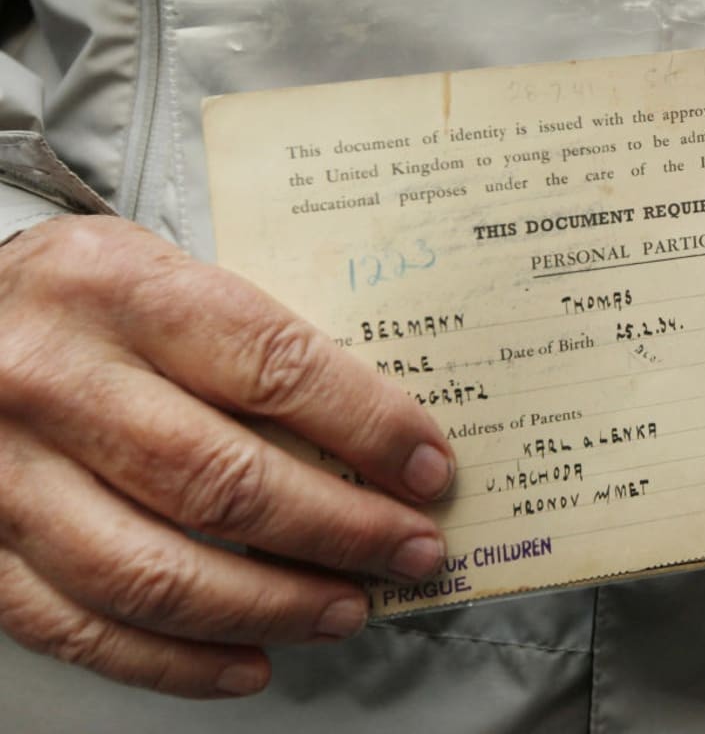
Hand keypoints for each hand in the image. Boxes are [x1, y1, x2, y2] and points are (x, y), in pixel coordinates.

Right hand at [0, 216, 454, 697]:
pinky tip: (249, 661)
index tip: (429, 468)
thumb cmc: (79, 302)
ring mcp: (4, 472)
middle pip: (223, 481)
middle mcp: (53, 377)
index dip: (368, 427)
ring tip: (348, 609)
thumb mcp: (161, 277)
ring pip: (155, 572)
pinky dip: (176, 660)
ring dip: (273, 604)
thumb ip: (251, 341)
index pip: (274, 367)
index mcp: (119, 287)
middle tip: (411, 551)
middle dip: (341, 530)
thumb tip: (377, 434)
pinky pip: (81, 627)